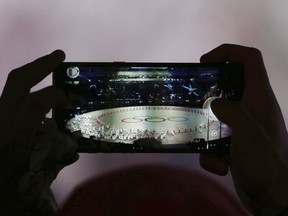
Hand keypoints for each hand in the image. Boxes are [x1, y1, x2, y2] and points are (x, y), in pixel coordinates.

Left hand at [0, 50, 78, 212]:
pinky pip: (11, 92)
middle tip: (60, 55)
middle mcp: (3, 119)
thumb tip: (74, 153)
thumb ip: (55, 163)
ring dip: (33, 70)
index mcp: (14, 136)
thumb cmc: (3, 183)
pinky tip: (36, 85)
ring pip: (12, 82)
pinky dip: (26, 83)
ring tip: (50, 64)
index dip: (57, 96)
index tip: (69, 103)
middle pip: (18, 80)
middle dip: (40, 64)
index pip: (35, 103)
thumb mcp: (31, 180)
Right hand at [199, 44, 287, 213]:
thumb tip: (215, 104)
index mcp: (259, 97)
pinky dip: (212, 152)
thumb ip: (232, 111)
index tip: (205, 62)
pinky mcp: (234, 142)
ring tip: (201, 139)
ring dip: (206, 128)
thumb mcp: (248, 132)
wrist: (272, 197)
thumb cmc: (266, 162)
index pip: (249, 59)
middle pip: (229, 83)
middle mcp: (251, 107)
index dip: (227, 52)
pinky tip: (219, 165)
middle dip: (210, 91)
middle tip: (194, 99)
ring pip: (217, 114)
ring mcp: (242, 126)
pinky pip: (215, 138)